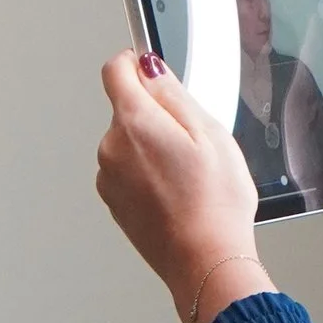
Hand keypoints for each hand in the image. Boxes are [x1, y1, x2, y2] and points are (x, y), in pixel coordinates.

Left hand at [96, 51, 264, 322]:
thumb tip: (149, 69)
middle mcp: (111, 148)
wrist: (204, 259)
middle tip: (193, 140)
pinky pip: (130, 172)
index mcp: (133, 122)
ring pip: (129, 143)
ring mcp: (109, 178)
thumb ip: (172, 93)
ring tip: (190, 174)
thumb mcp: (209, 131)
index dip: (136, 63)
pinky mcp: (115, 203)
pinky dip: (149, 174)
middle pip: (126, 110)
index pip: (115, 71)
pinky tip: (179, 192)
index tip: (152, 69)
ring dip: (153, 147)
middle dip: (156, 114)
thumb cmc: (213, 203)